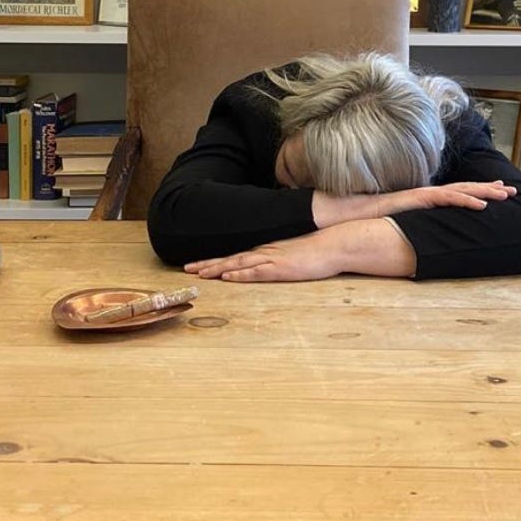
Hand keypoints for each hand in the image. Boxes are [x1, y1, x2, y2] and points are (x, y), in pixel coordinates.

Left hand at [186, 235, 345, 281]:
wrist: (334, 244)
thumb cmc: (316, 251)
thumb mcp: (292, 255)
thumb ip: (279, 259)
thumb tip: (269, 264)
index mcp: (266, 251)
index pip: (235, 256)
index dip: (214, 261)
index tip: (197, 265)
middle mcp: (264, 253)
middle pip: (230, 259)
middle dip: (207, 264)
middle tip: (186, 269)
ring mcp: (272, 259)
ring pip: (239, 264)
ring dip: (218, 269)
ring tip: (199, 274)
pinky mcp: (282, 268)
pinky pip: (257, 272)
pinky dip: (241, 274)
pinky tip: (228, 277)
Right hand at [376, 181, 516, 215]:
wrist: (362, 213)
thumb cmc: (382, 218)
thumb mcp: (408, 222)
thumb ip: (422, 224)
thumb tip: (432, 235)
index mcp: (430, 197)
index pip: (460, 191)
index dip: (480, 190)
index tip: (498, 191)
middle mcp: (432, 192)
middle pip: (467, 187)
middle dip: (491, 188)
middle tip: (512, 190)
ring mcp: (428, 193)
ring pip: (463, 190)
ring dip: (486, 192)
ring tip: (505, 194)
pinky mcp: (423, 197)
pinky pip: (449, 198)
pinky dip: (468, 200)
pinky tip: (483, 204)